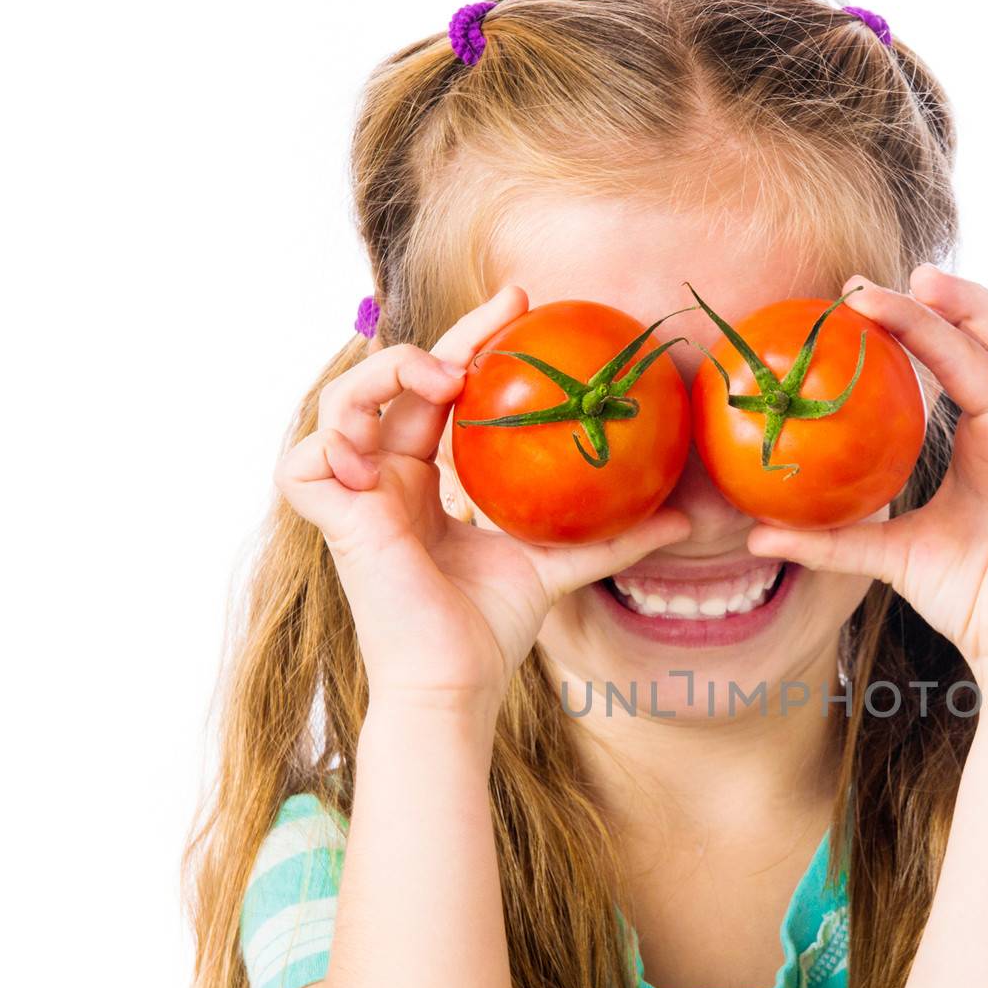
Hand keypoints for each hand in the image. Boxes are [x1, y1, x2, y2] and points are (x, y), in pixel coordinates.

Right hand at [276, 285, 691, 707]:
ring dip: (383, 376)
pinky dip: (330, 444)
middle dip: (445, 334)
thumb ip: (613, 537)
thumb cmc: (495, 629)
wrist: (459, 681)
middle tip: (506, 305)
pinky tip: (379, 456)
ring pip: (340, 404)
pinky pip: (302, 464)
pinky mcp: (333, 521)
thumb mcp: (559, 565)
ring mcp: (356, 496)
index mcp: (427, 481)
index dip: (471, 344)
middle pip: (398, 383)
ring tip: (443, 383)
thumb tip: (685, 519)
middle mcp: (387, 479)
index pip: (441, 395)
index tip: (522, 306)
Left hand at [743, 265, 987, 675]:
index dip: (906, 326)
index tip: (852, 301)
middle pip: (978, 344)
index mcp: (985, 436)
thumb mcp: (888, 557)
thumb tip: (756, 537)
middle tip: (868, 286)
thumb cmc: (968, 597)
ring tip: (932, 282)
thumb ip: (830, 542)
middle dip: (929, 308)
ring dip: (985, 311)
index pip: (946, 361)